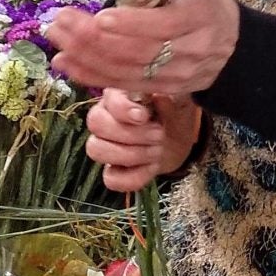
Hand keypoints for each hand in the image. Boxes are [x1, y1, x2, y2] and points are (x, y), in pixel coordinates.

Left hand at [45, 0, 239, 96]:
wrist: (235, 50)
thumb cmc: (207, 6)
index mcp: (199, 15)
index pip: (163, 25)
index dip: (131, 24)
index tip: (100, 17)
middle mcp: (190, 49)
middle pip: (137, 51)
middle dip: (93, 40)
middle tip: (60, 23)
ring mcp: (176, 74)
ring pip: (126, 71)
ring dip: (86, 58)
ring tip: (56, 41)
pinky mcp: (163, 90)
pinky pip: (124, 84)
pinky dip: (93, 75)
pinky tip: (67, 64)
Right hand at [86, 90, 200, 193]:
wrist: (180, 140)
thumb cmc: (173, 114)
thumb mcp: (178, 101)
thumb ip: (168, 98)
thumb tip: (157, 97)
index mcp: (117, 95)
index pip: (106, 100)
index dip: (123, 110)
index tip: (144, 116)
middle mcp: (103, 118)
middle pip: (96, 124)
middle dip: (131, 133)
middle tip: (159, 134)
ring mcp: (104, 146)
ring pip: (96, 150)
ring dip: (132, 154)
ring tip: (157, 150)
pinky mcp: (112, 171)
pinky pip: (111, 179)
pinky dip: (134, 177)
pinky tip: (152, 167)